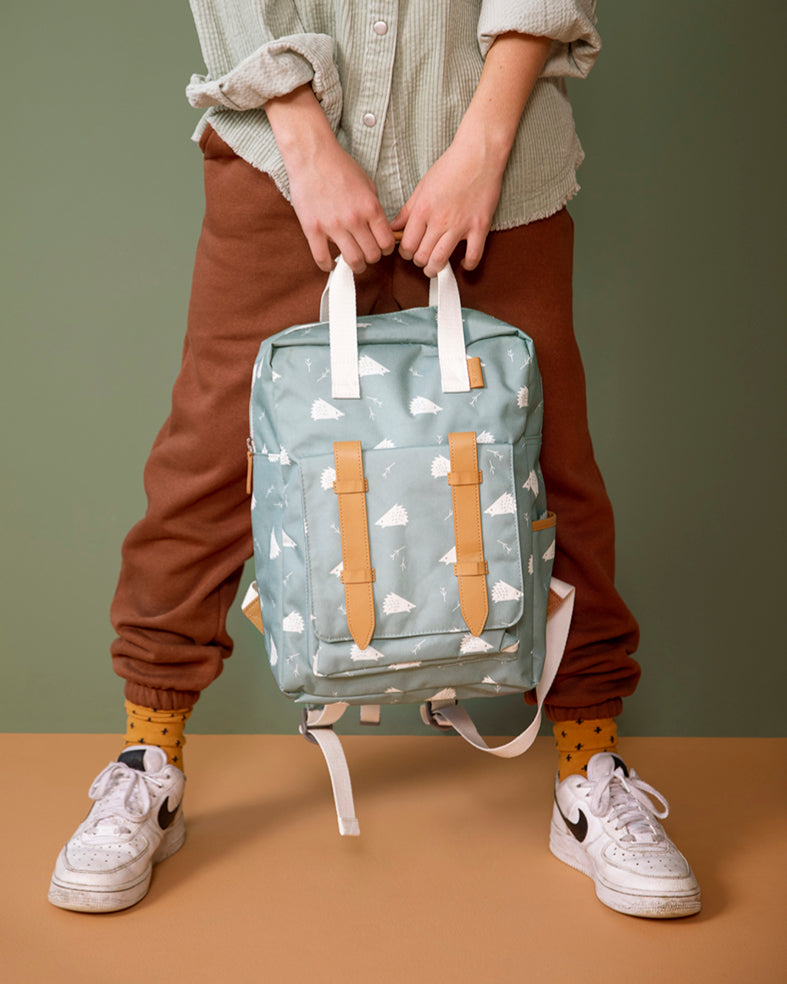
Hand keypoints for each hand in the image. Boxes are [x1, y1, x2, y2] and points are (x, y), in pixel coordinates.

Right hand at [266, 85, 394, 273]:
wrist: (312, 156)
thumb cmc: (340, 167)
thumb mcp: (368, 184)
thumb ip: (374, 208)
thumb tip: (379, 229)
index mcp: (371, 208)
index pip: (386, 243)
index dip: (385, 249)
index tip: (380, 247)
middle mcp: (354, 219)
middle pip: (372, 255)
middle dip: (372, 258)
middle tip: (366, 255)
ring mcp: (333, 226)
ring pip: (353, 261)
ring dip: (356, 266)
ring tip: (353, 262)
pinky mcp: (313, 229)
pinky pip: (322, 258)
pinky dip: (329, 266)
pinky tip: (331, 264)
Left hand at [391, 135, 504, 277]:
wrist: (478, 154)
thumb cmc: (450, 167)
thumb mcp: (422, 187)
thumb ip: (407, 211)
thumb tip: (394, 227)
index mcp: (423, 210)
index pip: (407, 245)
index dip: (405, 253)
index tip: (409, 251)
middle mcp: (439, 221)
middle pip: (422, 256)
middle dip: (419, 261)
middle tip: (421, 258)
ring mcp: (460, 225)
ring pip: (441, 260)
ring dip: (435, 269)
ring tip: (435, 267)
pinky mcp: (479, 227)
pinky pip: (473, 256)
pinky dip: (467, 265)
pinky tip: (463, 263)